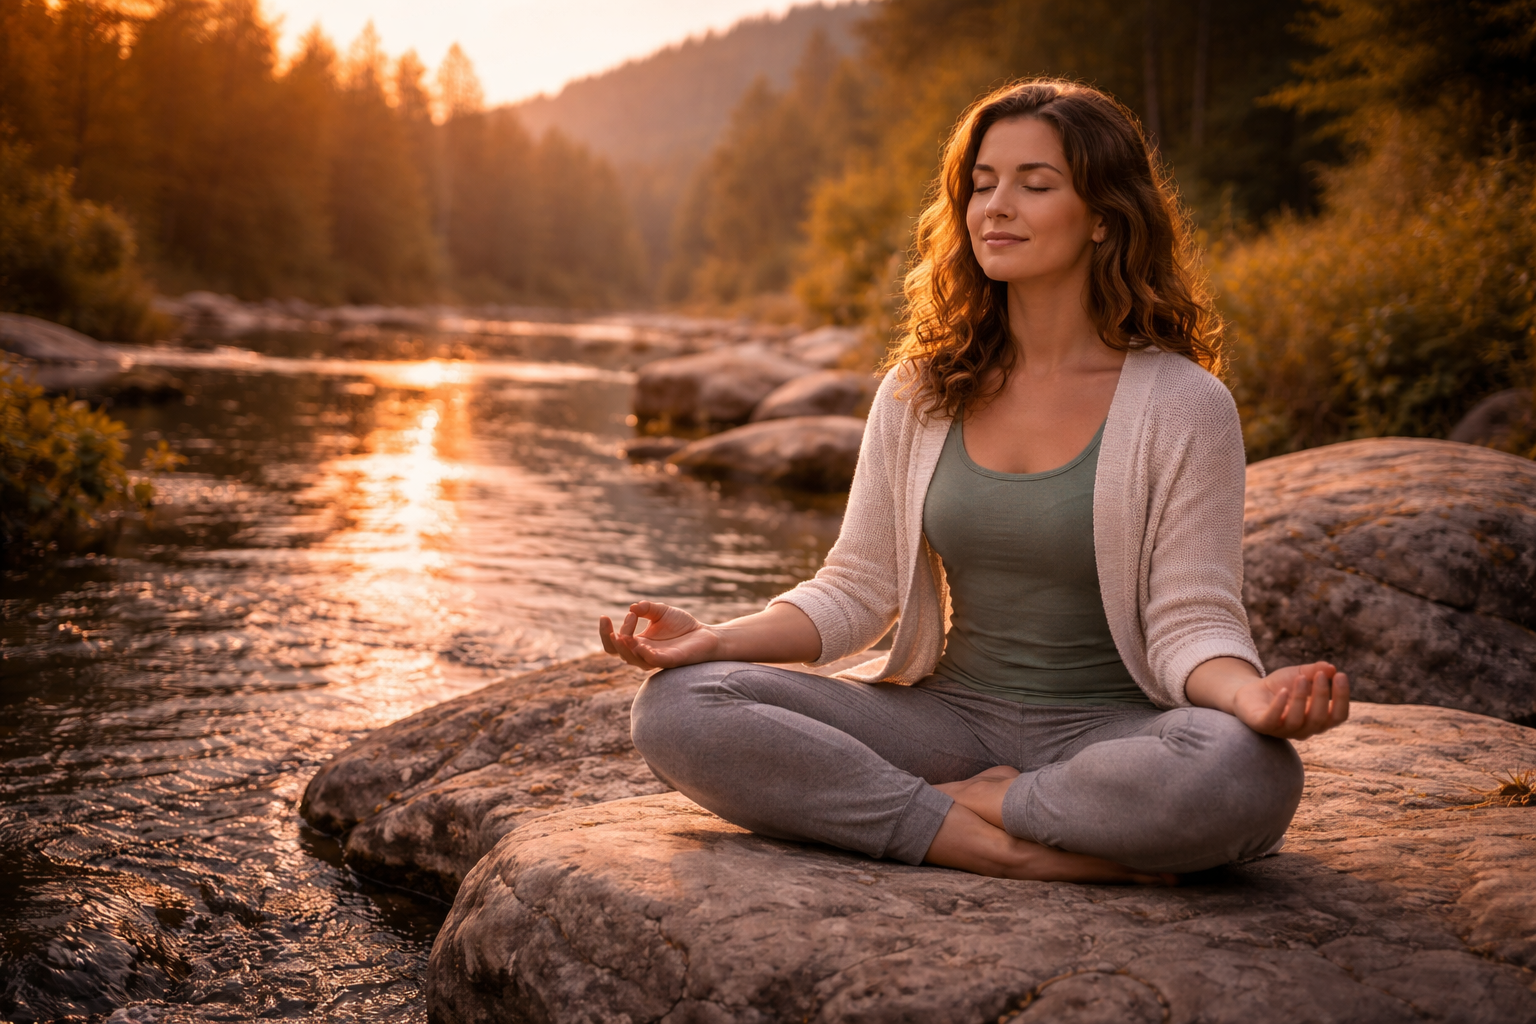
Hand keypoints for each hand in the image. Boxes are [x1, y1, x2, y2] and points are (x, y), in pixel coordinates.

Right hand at [599, 601, 721, 669]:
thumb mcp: (662, 611)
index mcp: (638, 642)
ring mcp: (656, 659)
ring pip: (632, 659)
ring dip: (624, 646)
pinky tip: (640, 644)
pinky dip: (645, 654)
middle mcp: (643, 653)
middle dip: (609, 638)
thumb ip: (647, 608)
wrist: (707, 634)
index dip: (610, 630)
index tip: (628, 613)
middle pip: (617, 652)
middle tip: (609, 621)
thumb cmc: (683, 626)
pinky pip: (653, 661)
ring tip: (624, 634)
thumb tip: (632, 607)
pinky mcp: (670, 661)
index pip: (615, 641)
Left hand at [1230, 661, 1349, 739]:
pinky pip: (1272, 720)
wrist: (1250, 692)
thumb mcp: (1299, 674)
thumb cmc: (1280, 686)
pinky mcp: (1262, 726)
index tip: (1341, 675)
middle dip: (1321, 695)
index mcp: (1317, 720)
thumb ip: (1315, 671)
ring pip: (1297, 720)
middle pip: (1319, 719)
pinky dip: (1279, 706)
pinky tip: (1283, 691)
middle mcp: (1303, 729)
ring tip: (1300, 678)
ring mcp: (1282, 730)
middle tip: (1320, 675)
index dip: (1342, 698)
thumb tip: (1331, 668)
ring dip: (1301, 698)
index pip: (1338, 716)